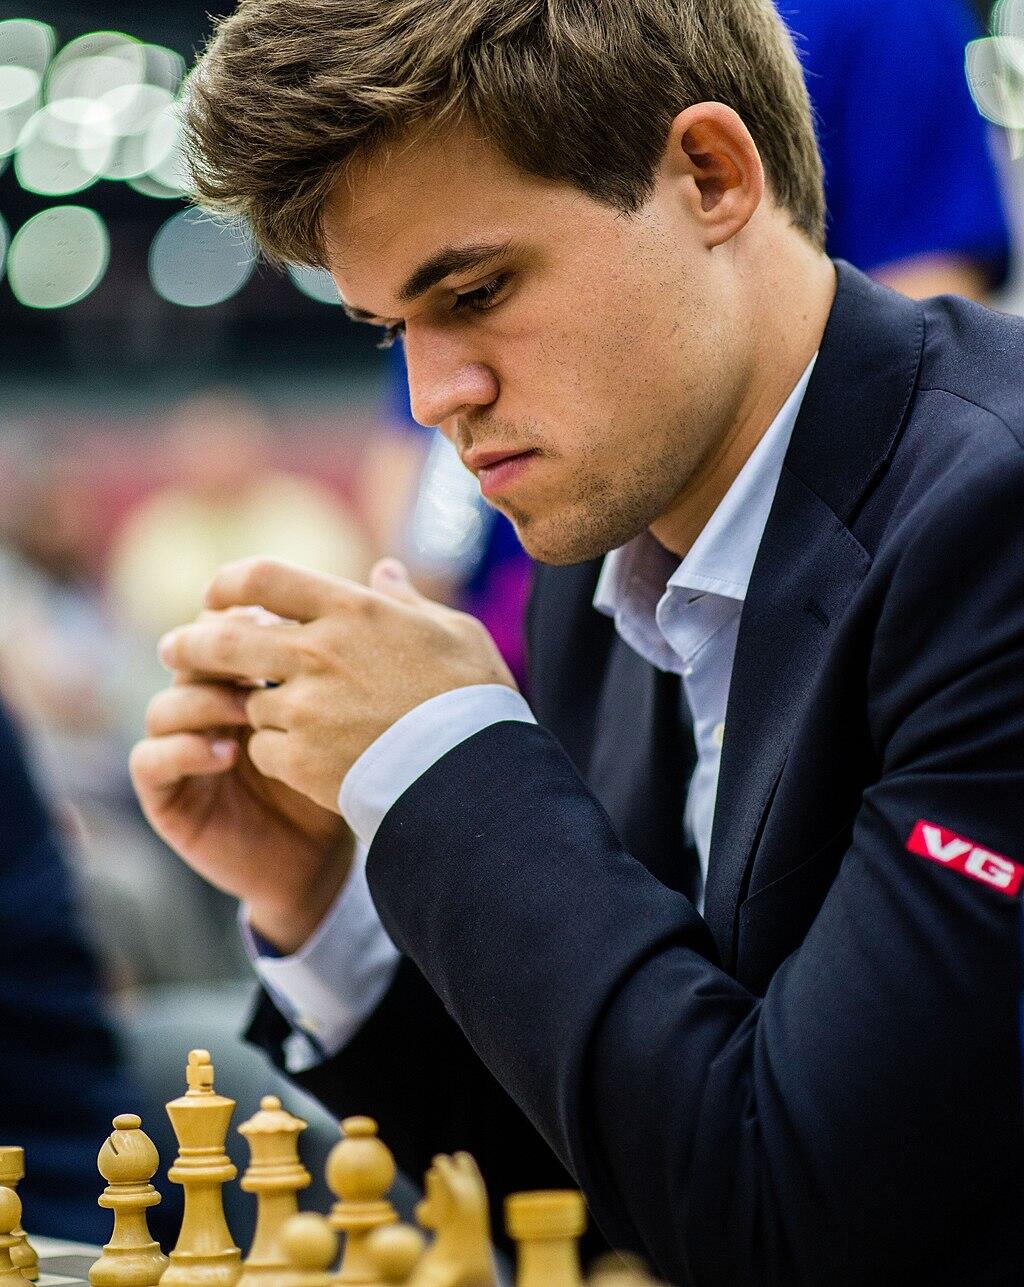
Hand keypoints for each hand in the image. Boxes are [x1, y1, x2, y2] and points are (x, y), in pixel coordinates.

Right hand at [130, 641, 353, 953]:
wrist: (323, 861)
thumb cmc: (337, 780)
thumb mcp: (344, 717)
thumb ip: (351, 656)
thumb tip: (388, 569)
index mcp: (239, 680)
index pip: (222, 629)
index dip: (243, 619)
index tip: (281, 621)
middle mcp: (202, 709)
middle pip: (187, 658)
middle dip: (218, 653)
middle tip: (259, 657)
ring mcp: (178, 750)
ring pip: (163, 706)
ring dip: (203, 702)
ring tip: (249, 710)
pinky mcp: (165, 797)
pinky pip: (149, 760)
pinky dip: (184, 751)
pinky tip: (228, 754)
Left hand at [155, 557, 518, 812]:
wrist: (474, 775)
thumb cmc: (472, 698)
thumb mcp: (453, 631)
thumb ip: (407, 600)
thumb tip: (384, 571)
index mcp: (351, 610)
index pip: (261, 577)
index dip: (228, 584)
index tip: (215, 598)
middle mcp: (317, 652)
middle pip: (224, 640)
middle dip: (189, 644)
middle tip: (172, 650)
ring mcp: (305, 708)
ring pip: (247, 703)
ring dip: (255, 710)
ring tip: (275, 720)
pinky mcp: (300, 759)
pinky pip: (264, 751)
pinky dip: (275, 754)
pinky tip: (302, 760)